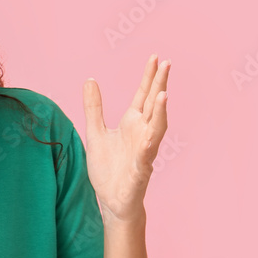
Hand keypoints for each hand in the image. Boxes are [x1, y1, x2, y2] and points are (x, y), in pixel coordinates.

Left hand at [82, 53, 169, 222]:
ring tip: (164, 93)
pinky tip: (150, 136)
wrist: (110, 200)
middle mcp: (142, 133)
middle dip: (160, 85)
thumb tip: (90, 80)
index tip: (155, 57)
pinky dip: (149, 144)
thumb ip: (94, 107)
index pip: (143, 96)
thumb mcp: (95, 132)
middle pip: (154, 105)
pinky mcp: (141, 170)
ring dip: (161, 111)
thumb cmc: (108, 169)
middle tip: (167, 63)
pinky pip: (146, 155)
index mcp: (132, 123)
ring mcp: (144, 151)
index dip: (149, 77)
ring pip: (157, 127)